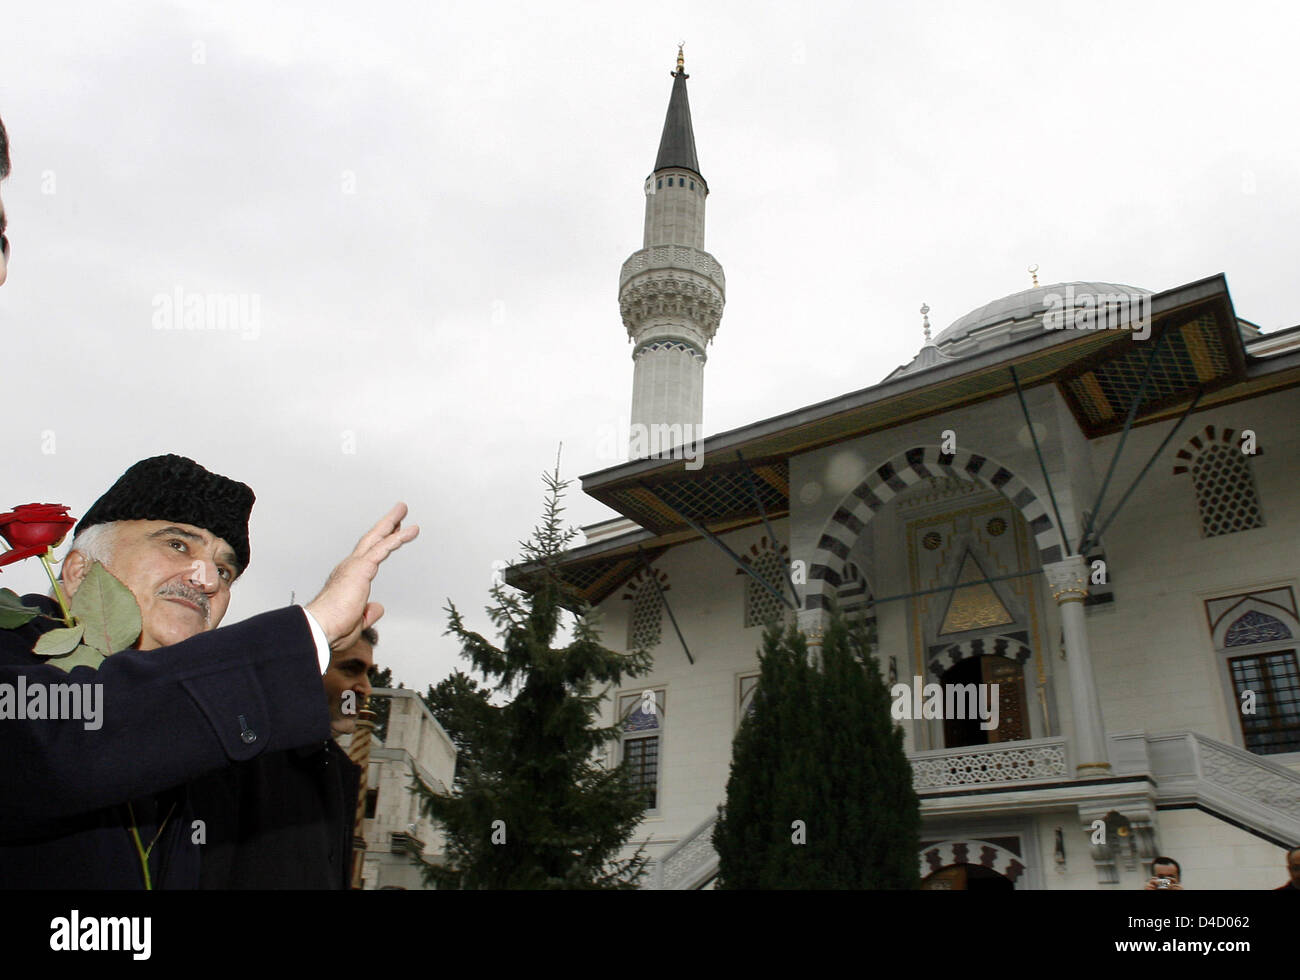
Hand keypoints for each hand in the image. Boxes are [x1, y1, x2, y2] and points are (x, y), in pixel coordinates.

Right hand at [305, 503, 418, 648]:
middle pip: (372, 539)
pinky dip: (397, 538)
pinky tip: (409, 530)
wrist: (320, 627)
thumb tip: (377, 608)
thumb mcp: (357, 621)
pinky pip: (383, 548)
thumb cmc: (332, 627)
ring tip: (403, 510)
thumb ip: (368, 613)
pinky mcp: (362, 568)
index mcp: (348, 579)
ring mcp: (355, 565)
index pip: (369, 556)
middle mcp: (350, 567)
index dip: (382, 543)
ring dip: (392, 523)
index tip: (392, 534)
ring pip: (378, 538)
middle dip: (386, 525)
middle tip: (399, 513)